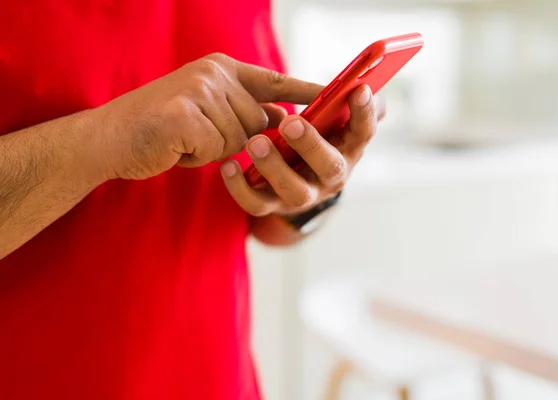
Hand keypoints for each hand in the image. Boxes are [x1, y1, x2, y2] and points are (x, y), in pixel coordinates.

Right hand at [92, 53, 321, 179]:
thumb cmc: (159, 129)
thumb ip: (242, 109)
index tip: (340, 93)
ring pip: (239, 140)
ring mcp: (199, 91)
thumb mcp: (206, 111)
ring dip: (212, 150)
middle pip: (258, 122)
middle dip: (232, 139)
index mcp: (220, 68)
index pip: (275, 80)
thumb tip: (281, 115)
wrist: (107, 139)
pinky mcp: (186, 116)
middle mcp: (213, 73)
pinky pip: (217, 151)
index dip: (307, 89)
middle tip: (193, 133)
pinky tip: (174, 147)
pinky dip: (196, 158)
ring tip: (181, 139)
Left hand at [220, 84, 384, 216]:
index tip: (358, 89)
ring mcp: (302, 195)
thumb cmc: (314, 139)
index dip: (363, 113)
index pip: (363, 132)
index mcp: (348, 149)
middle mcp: (330, 178)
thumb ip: (340, 104)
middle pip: (329, 167)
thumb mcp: (330, 122)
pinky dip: (240, 187)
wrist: (294, 179)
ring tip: (255, 142)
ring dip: (274, 167)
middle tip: (291, 123)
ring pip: (294, 190)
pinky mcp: (273, 207)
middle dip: (311, 145)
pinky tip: (228, 165)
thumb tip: (362, 86)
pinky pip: (257, 204)